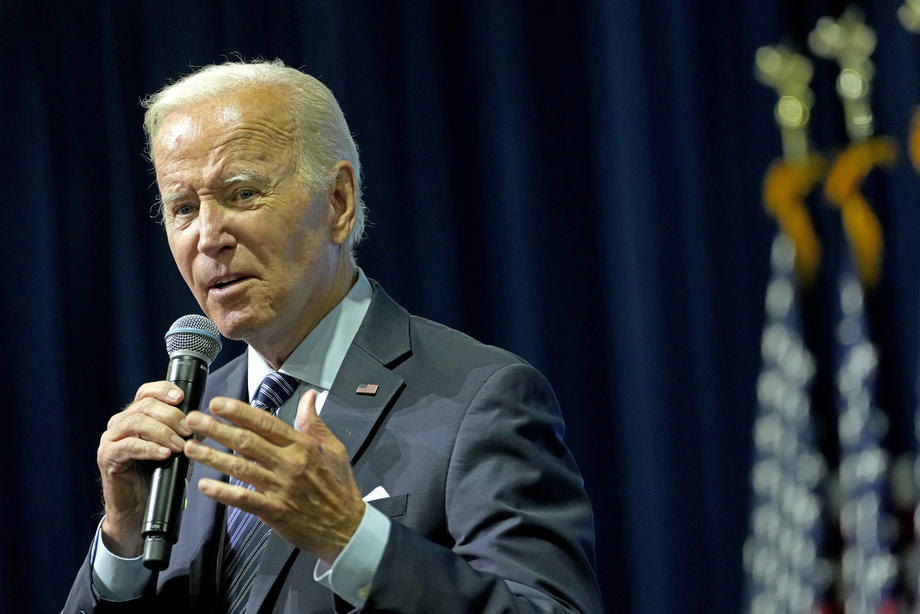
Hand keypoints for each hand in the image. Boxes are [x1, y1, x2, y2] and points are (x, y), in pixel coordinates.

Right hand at [97, 381, 191, 556]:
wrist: (137, 508)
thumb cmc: (157, 475)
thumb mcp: (172, 448)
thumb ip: (180, 431)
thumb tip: (201, 420)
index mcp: (135, 415)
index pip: (146, 392)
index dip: (163, 390)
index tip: (182, 397)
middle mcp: (120, 423)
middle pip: (144, 406)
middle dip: (171, 415)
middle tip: (189, 430)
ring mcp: (110, 439)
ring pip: (136, 423)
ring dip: (163, 432)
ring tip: (180, 445)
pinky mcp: (106, 457)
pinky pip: (128, 446)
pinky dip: (149, 448)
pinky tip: (164, 454)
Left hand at [184, 390, 364, 562]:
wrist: (346, 526)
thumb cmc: (339, 486)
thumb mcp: (334, 448)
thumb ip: (315, 422)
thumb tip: (309, 397)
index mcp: (303, 445)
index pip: (265, 423)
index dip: (239, 412)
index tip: (218, 404)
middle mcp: (290, 463)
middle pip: (247, 442)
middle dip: (217, 429)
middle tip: (193, 420)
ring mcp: (281, 488)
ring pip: (240, 468)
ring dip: (212, 457)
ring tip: (191, 448)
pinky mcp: (275, 511)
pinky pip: (244, 499)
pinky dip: (223, 492)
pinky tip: (204, 486)